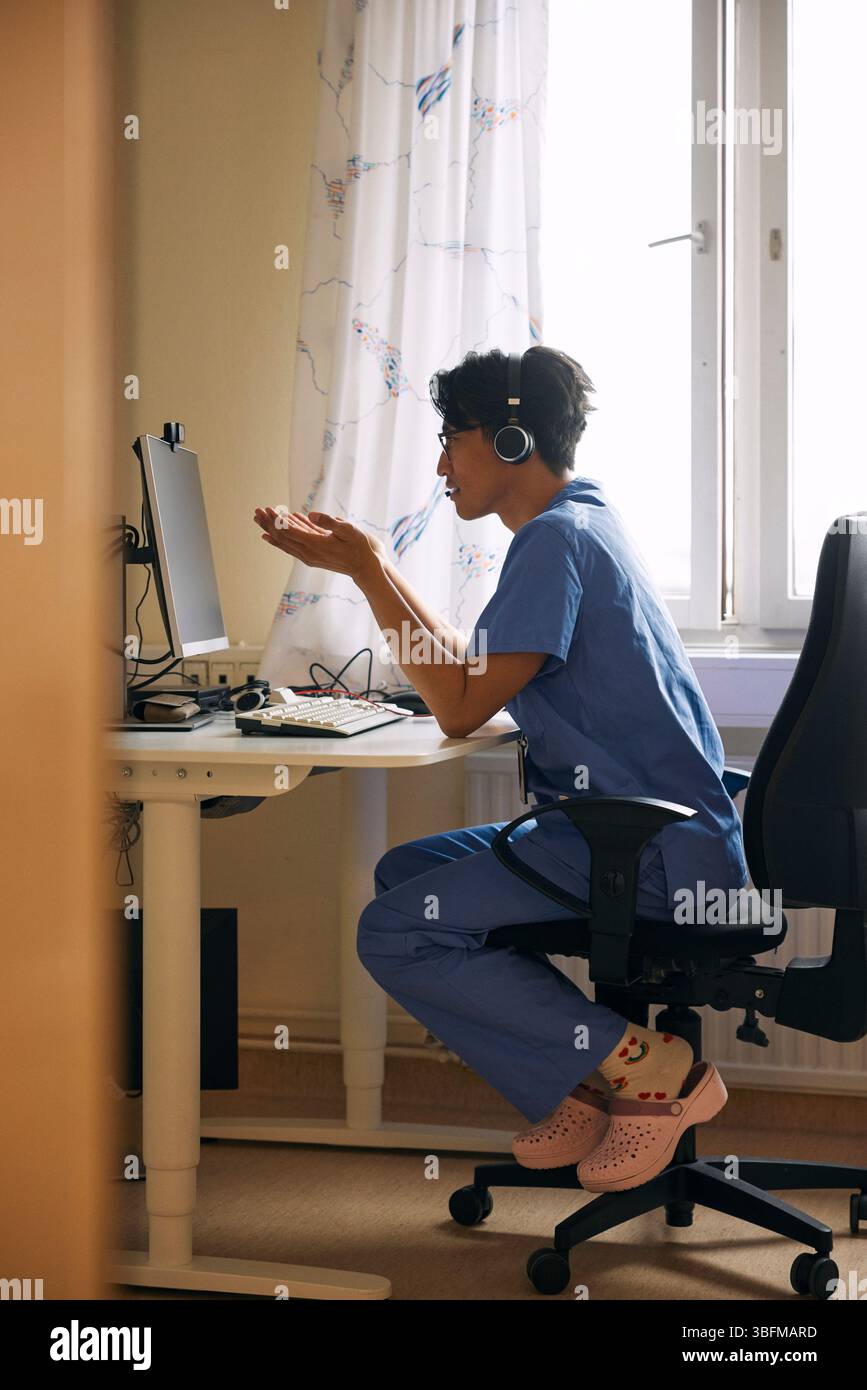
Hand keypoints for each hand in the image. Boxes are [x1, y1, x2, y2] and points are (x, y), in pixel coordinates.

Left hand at [253, 506, 386, 581]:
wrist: (363, 567)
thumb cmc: (358, 546)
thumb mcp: (348, 530)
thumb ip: (329, 522)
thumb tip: (310, 514)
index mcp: (315, 545)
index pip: (289, 532)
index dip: (276, 520)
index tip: (267, 509)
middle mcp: (308, 553)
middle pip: (282, 537)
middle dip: (268, 523)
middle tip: (256, 511)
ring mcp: (308, 557)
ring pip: (284, 543)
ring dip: (270, 530)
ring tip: (258, 519)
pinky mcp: (310, 557)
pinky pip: (290, 547)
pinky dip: (279, 539)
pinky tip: (269, 535)